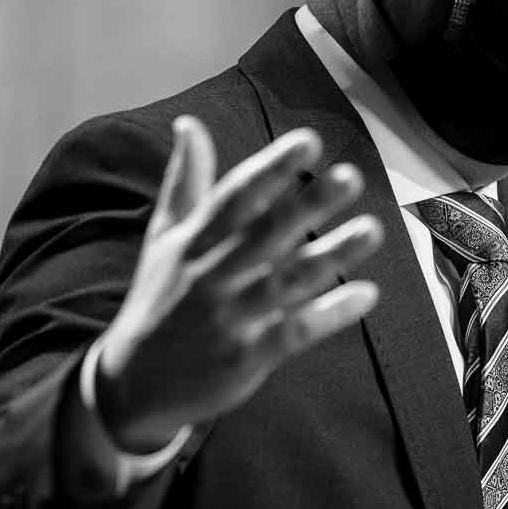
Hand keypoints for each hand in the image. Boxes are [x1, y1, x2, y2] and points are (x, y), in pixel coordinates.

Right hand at [91, 116, 383, 451]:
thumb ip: (183, 181)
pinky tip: (366, 293)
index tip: (308, 142)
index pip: (234, 199)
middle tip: (350, 176)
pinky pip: (293, 333)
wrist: (134, 384)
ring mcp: (228, 319)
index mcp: (192, 243)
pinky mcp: (245, 358)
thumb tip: (188, 124)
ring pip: (285, 283)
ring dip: (331, 256)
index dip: (271, 170)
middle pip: (264, 236)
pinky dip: (328, 315)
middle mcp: (209, 277)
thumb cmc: (158, 300)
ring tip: (373, 229)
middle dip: (307, 206)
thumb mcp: (163, 238)